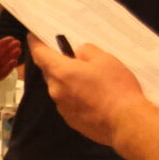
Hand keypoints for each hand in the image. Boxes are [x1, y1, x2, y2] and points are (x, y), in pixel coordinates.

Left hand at [27, 35, 144, 146]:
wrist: (126, 122)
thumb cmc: (116, 88)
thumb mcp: (104, 59)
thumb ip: (86, 52)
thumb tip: (78, 55)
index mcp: (61, 72)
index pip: (40, 54)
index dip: (36, 43)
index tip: (33, 37)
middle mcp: (56, 91)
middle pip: (50, 72)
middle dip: (58, 63)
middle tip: (72, 58)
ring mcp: (63, 108)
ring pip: (60, 88)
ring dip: (69, 82)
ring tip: (90, 80)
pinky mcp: (71, 121)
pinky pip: (68, 103)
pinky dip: (75, 97)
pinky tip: (93, 97)